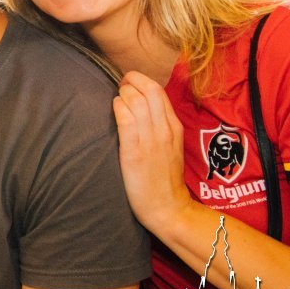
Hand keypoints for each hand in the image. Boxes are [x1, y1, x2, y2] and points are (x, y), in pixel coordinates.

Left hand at [113, 71, 193, 231]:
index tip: (130, 83)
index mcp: (174, 127)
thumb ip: (161, 125)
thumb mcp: (172, 146)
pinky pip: (125, 120)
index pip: (159, 91)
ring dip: (122, 94)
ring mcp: (150, 140)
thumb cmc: (165, 177)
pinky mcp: (135, 152)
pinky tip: (115, 113)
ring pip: (135, 101)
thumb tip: (142, 105)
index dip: (141, 81)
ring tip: (117, 100)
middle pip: (149, 90)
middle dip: (131, 80)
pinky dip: (117, 109)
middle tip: (121, 85)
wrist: (168, 208)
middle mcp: (164, 130)